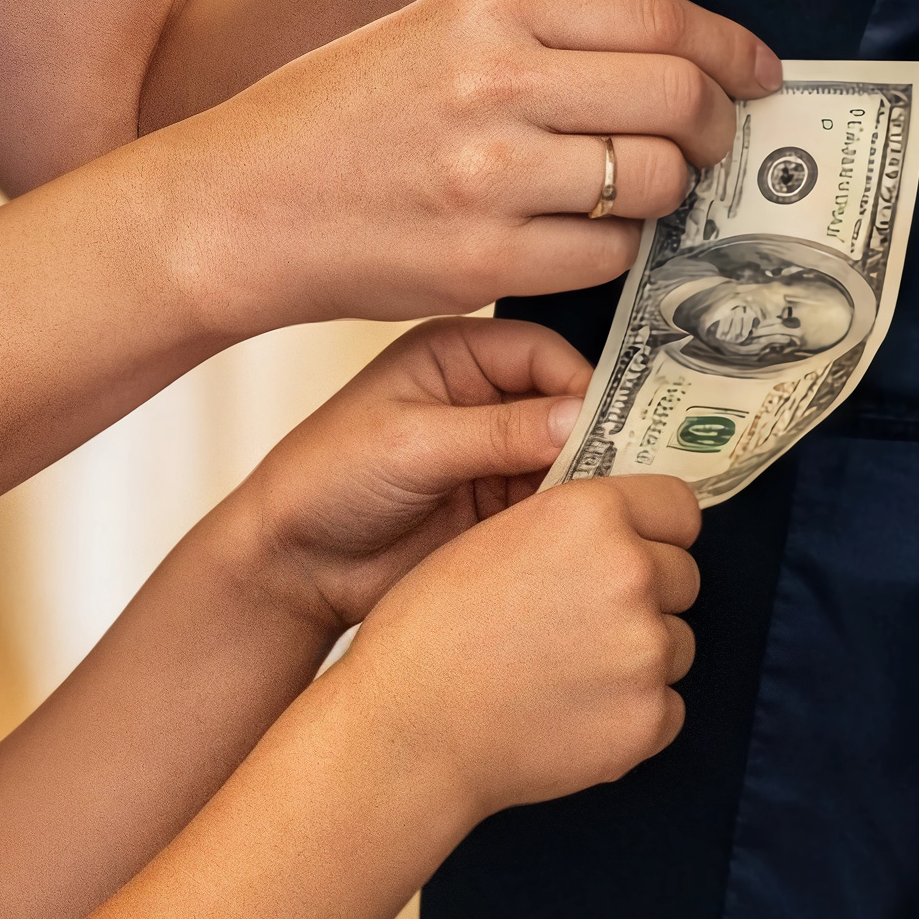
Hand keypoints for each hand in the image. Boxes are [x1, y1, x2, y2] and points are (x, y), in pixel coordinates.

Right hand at [146, 0, 776, 340]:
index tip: (759, 74)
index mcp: (490, 7)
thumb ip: (544, 32)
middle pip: (678, 100)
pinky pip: (608, 257)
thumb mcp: (434, 29)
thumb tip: (670, 53)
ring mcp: (493, 176)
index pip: (662, 19)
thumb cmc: (342, 114)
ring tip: (640, 192)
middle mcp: (497, 81)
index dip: (731, 51)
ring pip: (655, 183)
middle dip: (718, 126)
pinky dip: (617, 251)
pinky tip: (585, 237)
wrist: (240, 203)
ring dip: (669, 193)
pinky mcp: (485, 261)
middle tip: (714, 142)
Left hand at [216, 320, 596, 638]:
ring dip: (584, 486)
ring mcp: (492, 457)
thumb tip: (581, 417)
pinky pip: (551, 510)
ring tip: (603, 516)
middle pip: (566, 407)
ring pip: (567, 462)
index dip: (583, 386)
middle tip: (625, 476)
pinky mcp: (496, 511)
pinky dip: (566, 523)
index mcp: (456, 355)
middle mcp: (482, 399)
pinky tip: (578, 543)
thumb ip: (499, 431)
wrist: (293, 565)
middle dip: (594, 439)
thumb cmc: (326, 479)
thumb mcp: (412, 444)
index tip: (615, 429)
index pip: (545, 353)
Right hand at [337, 474, 702, 822]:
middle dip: (645, 595)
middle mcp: (632, 573)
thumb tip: (618, 531)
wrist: (409, 732)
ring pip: (676, 643)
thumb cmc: (428, 632)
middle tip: (582, 621)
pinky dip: (632, 713)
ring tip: (566, 672)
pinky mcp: (649, 720)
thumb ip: (568, 526)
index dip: (655, 528)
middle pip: (682, 576)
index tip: (635, 547)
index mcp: (590, 515)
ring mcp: (647, 651)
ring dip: (638, 655)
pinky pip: (668, 707)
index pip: (678, 507)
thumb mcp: (491, 536)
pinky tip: (572, 713)